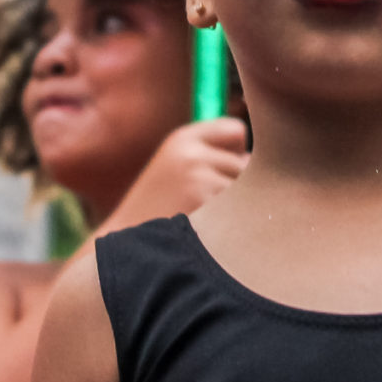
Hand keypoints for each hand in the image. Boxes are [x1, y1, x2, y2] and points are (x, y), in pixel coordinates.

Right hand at [105, 119, 247, 230]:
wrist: (126, 251)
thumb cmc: (158, 214)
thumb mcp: (175, 171)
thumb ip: (212, 157)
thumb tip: (256, 159)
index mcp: (182, 139)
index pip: (236, 131)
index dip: (238, 152)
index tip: (226, 172)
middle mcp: (190, 151)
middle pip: (247, 163)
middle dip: (237, 185)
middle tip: (208, 207)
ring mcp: (198, 176)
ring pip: (248, 188)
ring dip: (237, 207)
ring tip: (206, 221)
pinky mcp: (206, 202)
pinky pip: (242, 209)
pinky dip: (232, 224)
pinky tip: (207, 233)